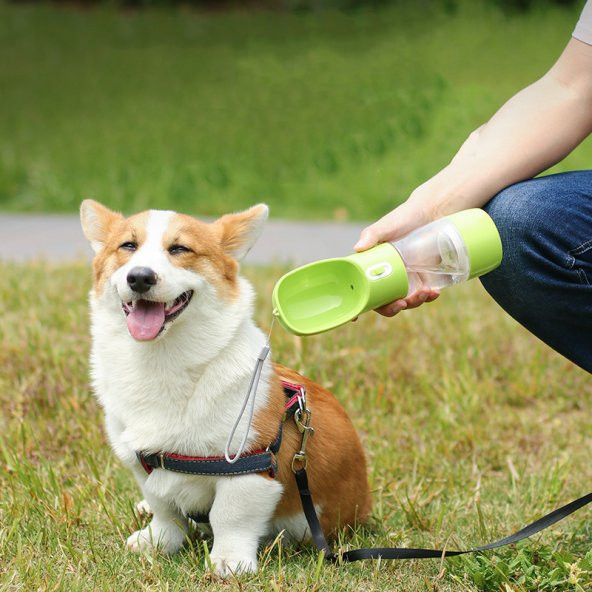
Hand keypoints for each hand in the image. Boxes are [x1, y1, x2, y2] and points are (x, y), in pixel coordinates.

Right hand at [354, 199, 440, 316]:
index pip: (361, 290)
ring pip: (405, 301)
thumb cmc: (404, 217)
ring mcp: (406, 279)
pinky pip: (423, 295)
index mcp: (372, 267)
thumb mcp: (386, 225)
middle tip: (401, 303)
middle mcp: (387, 277)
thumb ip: (372, 235)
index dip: (357, 305)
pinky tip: (434, 292)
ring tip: (425, 293)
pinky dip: (429, 297)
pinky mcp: (424, 278)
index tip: (355, 318)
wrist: (432, 212)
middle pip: (383, 302)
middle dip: (391, 308)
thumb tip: (357, 248)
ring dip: (413, 303)